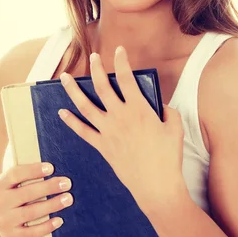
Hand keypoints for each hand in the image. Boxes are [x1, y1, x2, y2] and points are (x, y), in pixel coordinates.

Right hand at [0, 162, 72, 236]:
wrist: (9, 224)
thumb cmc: (23, 197)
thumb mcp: (21, 185)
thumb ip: (32, 177)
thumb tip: (55, 170)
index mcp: (1, 184)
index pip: (15, 174)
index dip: (33, 170)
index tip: (51, 168)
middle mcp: (0, 201)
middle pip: (25, 193)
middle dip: (48, 187)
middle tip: (67, 183)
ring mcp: (4, 220)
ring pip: (29, 212)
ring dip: (51, 205)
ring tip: (68, 199)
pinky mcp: (11, 235)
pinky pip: (30, 233)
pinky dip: (46, 226)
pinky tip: (59, 220)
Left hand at [57, 45, 187, 212]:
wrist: (157, 186)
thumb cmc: (169, 157)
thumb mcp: (175, 127)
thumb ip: (167, 110)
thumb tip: (156, 105)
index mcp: (139, 109)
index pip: (126, 78)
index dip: (121, 61)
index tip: (119, 50)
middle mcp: (120, 117)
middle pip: (102, 87)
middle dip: (96, 68)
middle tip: (93, 57)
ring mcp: (108, 132)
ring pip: (85, 106)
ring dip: (73, 90)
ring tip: (64, 77)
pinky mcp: (102, 147)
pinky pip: (82, 131)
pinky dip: (71, 121)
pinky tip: (62, 112)